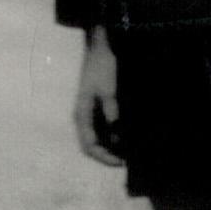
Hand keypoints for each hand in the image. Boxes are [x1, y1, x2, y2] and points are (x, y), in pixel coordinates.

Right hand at [72, 26, 123, 166]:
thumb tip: (117, 135)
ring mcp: (90, 113)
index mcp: (82, 114)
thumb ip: (111, 112)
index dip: (104, 157)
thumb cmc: (102, 67)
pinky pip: (103, 129)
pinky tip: (126, 137)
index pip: (89, 145)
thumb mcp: (107, 90)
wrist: (100, 47)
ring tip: (128, 151)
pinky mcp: (98, 107)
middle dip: (108, 155)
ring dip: (111, 147)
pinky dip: (114, 136)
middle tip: (127, 160)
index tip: (121, 162)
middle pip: (92, 145)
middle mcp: (83, 117)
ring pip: (98, 139)